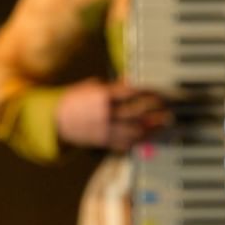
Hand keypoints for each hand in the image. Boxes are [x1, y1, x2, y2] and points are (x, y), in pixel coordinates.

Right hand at [55, 78, 170, 149]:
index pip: (130, 92)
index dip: (147, 91)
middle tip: (168, 108)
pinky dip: (141, 140)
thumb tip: (131, 80)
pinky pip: (127, 144)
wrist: (55, 120)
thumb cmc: (74, 100)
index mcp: (102, 97)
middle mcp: (106, 114)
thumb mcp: (91, 87)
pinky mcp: (105, 142)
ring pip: (135, 131)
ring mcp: (106, 130)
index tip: (159, 91)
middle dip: (155, 111)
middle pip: (137, 113)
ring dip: (153, 128)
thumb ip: (112, 86)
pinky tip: (151, 136)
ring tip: (165, 123)